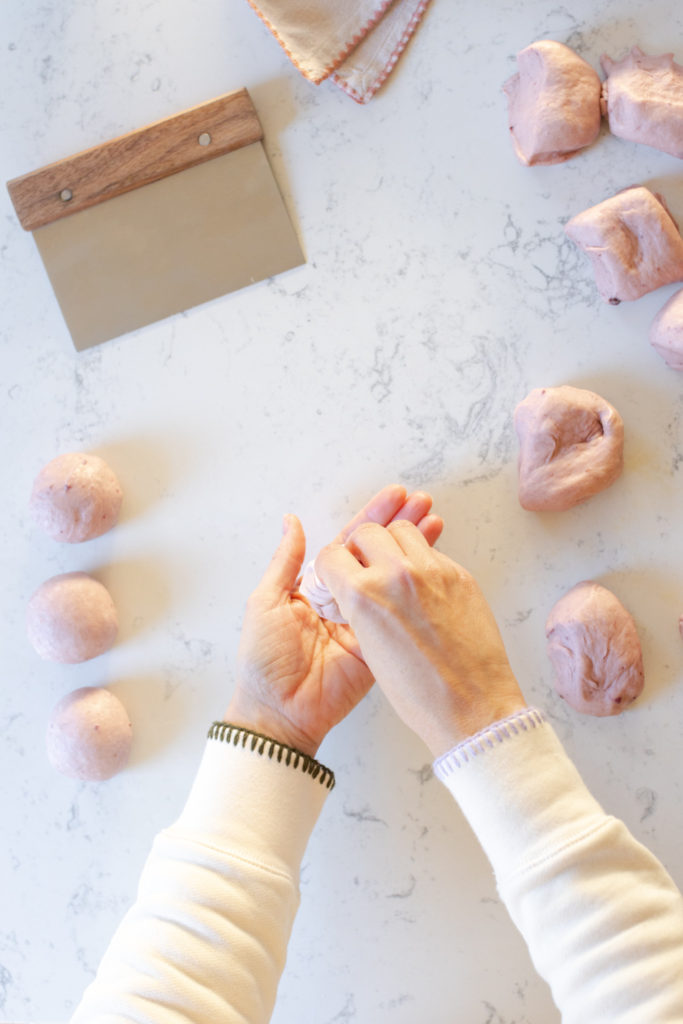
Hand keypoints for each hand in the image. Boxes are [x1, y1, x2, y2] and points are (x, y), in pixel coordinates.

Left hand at [224, 486, 443, 755]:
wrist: (277, 712)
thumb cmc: (263, 659)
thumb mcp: (267, 602)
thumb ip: (285, 562)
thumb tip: (291, 521)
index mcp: (318, 586)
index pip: (349, 544)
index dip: (372, 519)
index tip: (394, 497)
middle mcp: (344, 598)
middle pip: (377, 555)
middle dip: (400, 527)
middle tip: (424, 502)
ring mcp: (365, 622)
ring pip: (392, 579)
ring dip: (414, 550)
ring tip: (435, 522)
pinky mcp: (380, 646)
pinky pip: (399, 616)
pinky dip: (417, 592)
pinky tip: (433, 567)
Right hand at [317, 521, 525, 757]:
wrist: (472, 706)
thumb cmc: (421, 692)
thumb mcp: (369, 649)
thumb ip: (359, 608)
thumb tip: (358, 586)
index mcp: (365, 594)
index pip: (333, 555)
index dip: (332, 566)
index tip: (337, 572)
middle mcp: (397, 574)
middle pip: (366, 532)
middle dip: (360, 548)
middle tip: (365, 567)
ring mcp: (432, 570)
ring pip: (402, 530)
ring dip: (392, 543)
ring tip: (394, 568)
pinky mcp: (459, 574)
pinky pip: (431, 551)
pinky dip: (420, 560)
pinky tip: (420, 584)